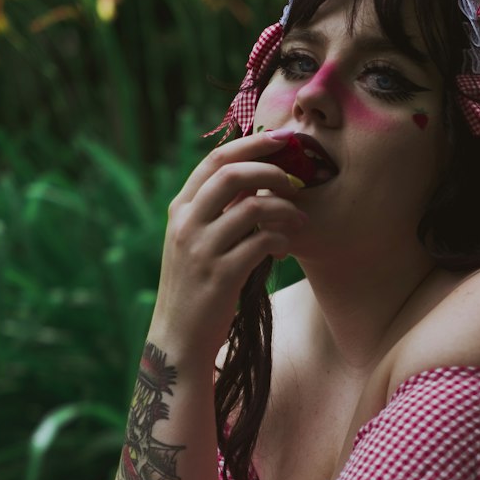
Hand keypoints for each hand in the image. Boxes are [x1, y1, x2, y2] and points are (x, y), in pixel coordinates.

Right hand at [151, 129, 306, 360]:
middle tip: (297, 182)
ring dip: (285, 210)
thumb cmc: (196, 287)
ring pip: (252, 207)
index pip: (215, 160)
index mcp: (180, 209)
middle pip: (232, 174)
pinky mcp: (221, 275)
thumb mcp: (196, 242)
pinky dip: (281, 241)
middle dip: (271, 171)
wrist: (179, 338)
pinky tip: (285, 250)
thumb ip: (219, 211)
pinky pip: (262, 242)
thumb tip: (257, 179)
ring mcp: (201, 249)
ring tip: (299, 222)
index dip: (252, 146)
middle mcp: (186, 224)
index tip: (283, 141)